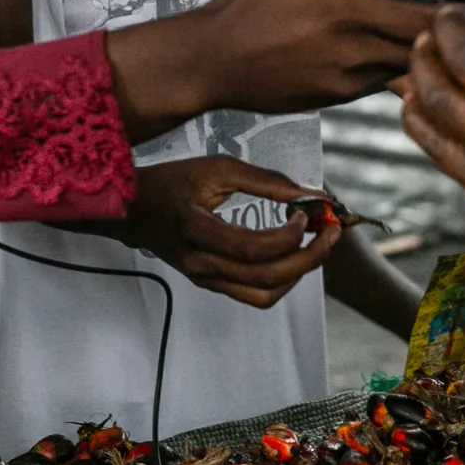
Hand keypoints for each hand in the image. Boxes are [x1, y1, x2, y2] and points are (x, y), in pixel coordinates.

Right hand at [87, 155, 341, 306]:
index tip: (306, 212)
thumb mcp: (217, 168)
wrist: (132, 210)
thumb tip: (310, 193)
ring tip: (317, 245)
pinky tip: (294, 255)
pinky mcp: (211, 284)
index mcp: (197, 230)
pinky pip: (255, 296)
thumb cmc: (173, 182)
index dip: (289, 234)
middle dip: (309, 257)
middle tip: (331, 232)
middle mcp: (200, 264)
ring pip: (265, 295)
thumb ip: (265, 181)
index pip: (253, 247)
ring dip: (299, 273)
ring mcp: (205, 279)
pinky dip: (282, 281)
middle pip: (267, 277)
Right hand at [111, 0, 434, 131]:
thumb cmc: (246, 4)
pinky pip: (377, 84)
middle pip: (425, 51)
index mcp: (346, 10)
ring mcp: (345, 82)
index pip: (422, 18)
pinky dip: (392, 71)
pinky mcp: (334, 100)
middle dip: (451, 41)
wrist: (211, 60)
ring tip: (439, 44)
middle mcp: (352, 51)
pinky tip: (393, 57)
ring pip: (404, 72)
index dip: (457, 15)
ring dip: (422, 59)